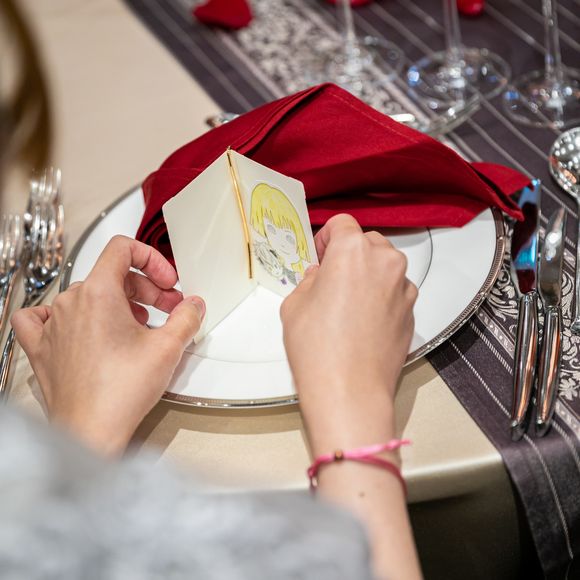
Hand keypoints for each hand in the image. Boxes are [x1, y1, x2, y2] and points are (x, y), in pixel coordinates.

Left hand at [12, 235, 204, 454]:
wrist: (91, 431)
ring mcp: (53, 325)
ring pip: (85, 295)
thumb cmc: (120, 393)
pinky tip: (74, 323)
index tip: (166, 281)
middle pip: (111, 275)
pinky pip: (39, 317)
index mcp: (98, 293)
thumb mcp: (168, 347)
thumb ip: (187, 317)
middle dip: (145, 289)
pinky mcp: (43, 348)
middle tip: (167, 309)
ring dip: (116, 303)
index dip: (152, 259)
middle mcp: (70, 303)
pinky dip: (59, 314)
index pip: (123, 249)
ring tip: (135, 324)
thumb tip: (194, 305)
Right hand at [281, 215, 421, 579]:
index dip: (327, 238)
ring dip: (368, 275)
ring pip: (385, 267)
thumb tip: (321, 277)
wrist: (349, 392)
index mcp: (353, 251)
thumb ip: (310, 279)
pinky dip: (382, 297)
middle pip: (368, 242)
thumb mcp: (294, 304)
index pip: (343, 223)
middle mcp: (386, 262)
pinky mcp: (413, 312)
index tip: (321, 257)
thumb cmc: (316, 347)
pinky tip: (365, 322)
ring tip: (349, 304)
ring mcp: (404, 288)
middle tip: (331, 281)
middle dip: (350, 255)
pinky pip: (396, 292)